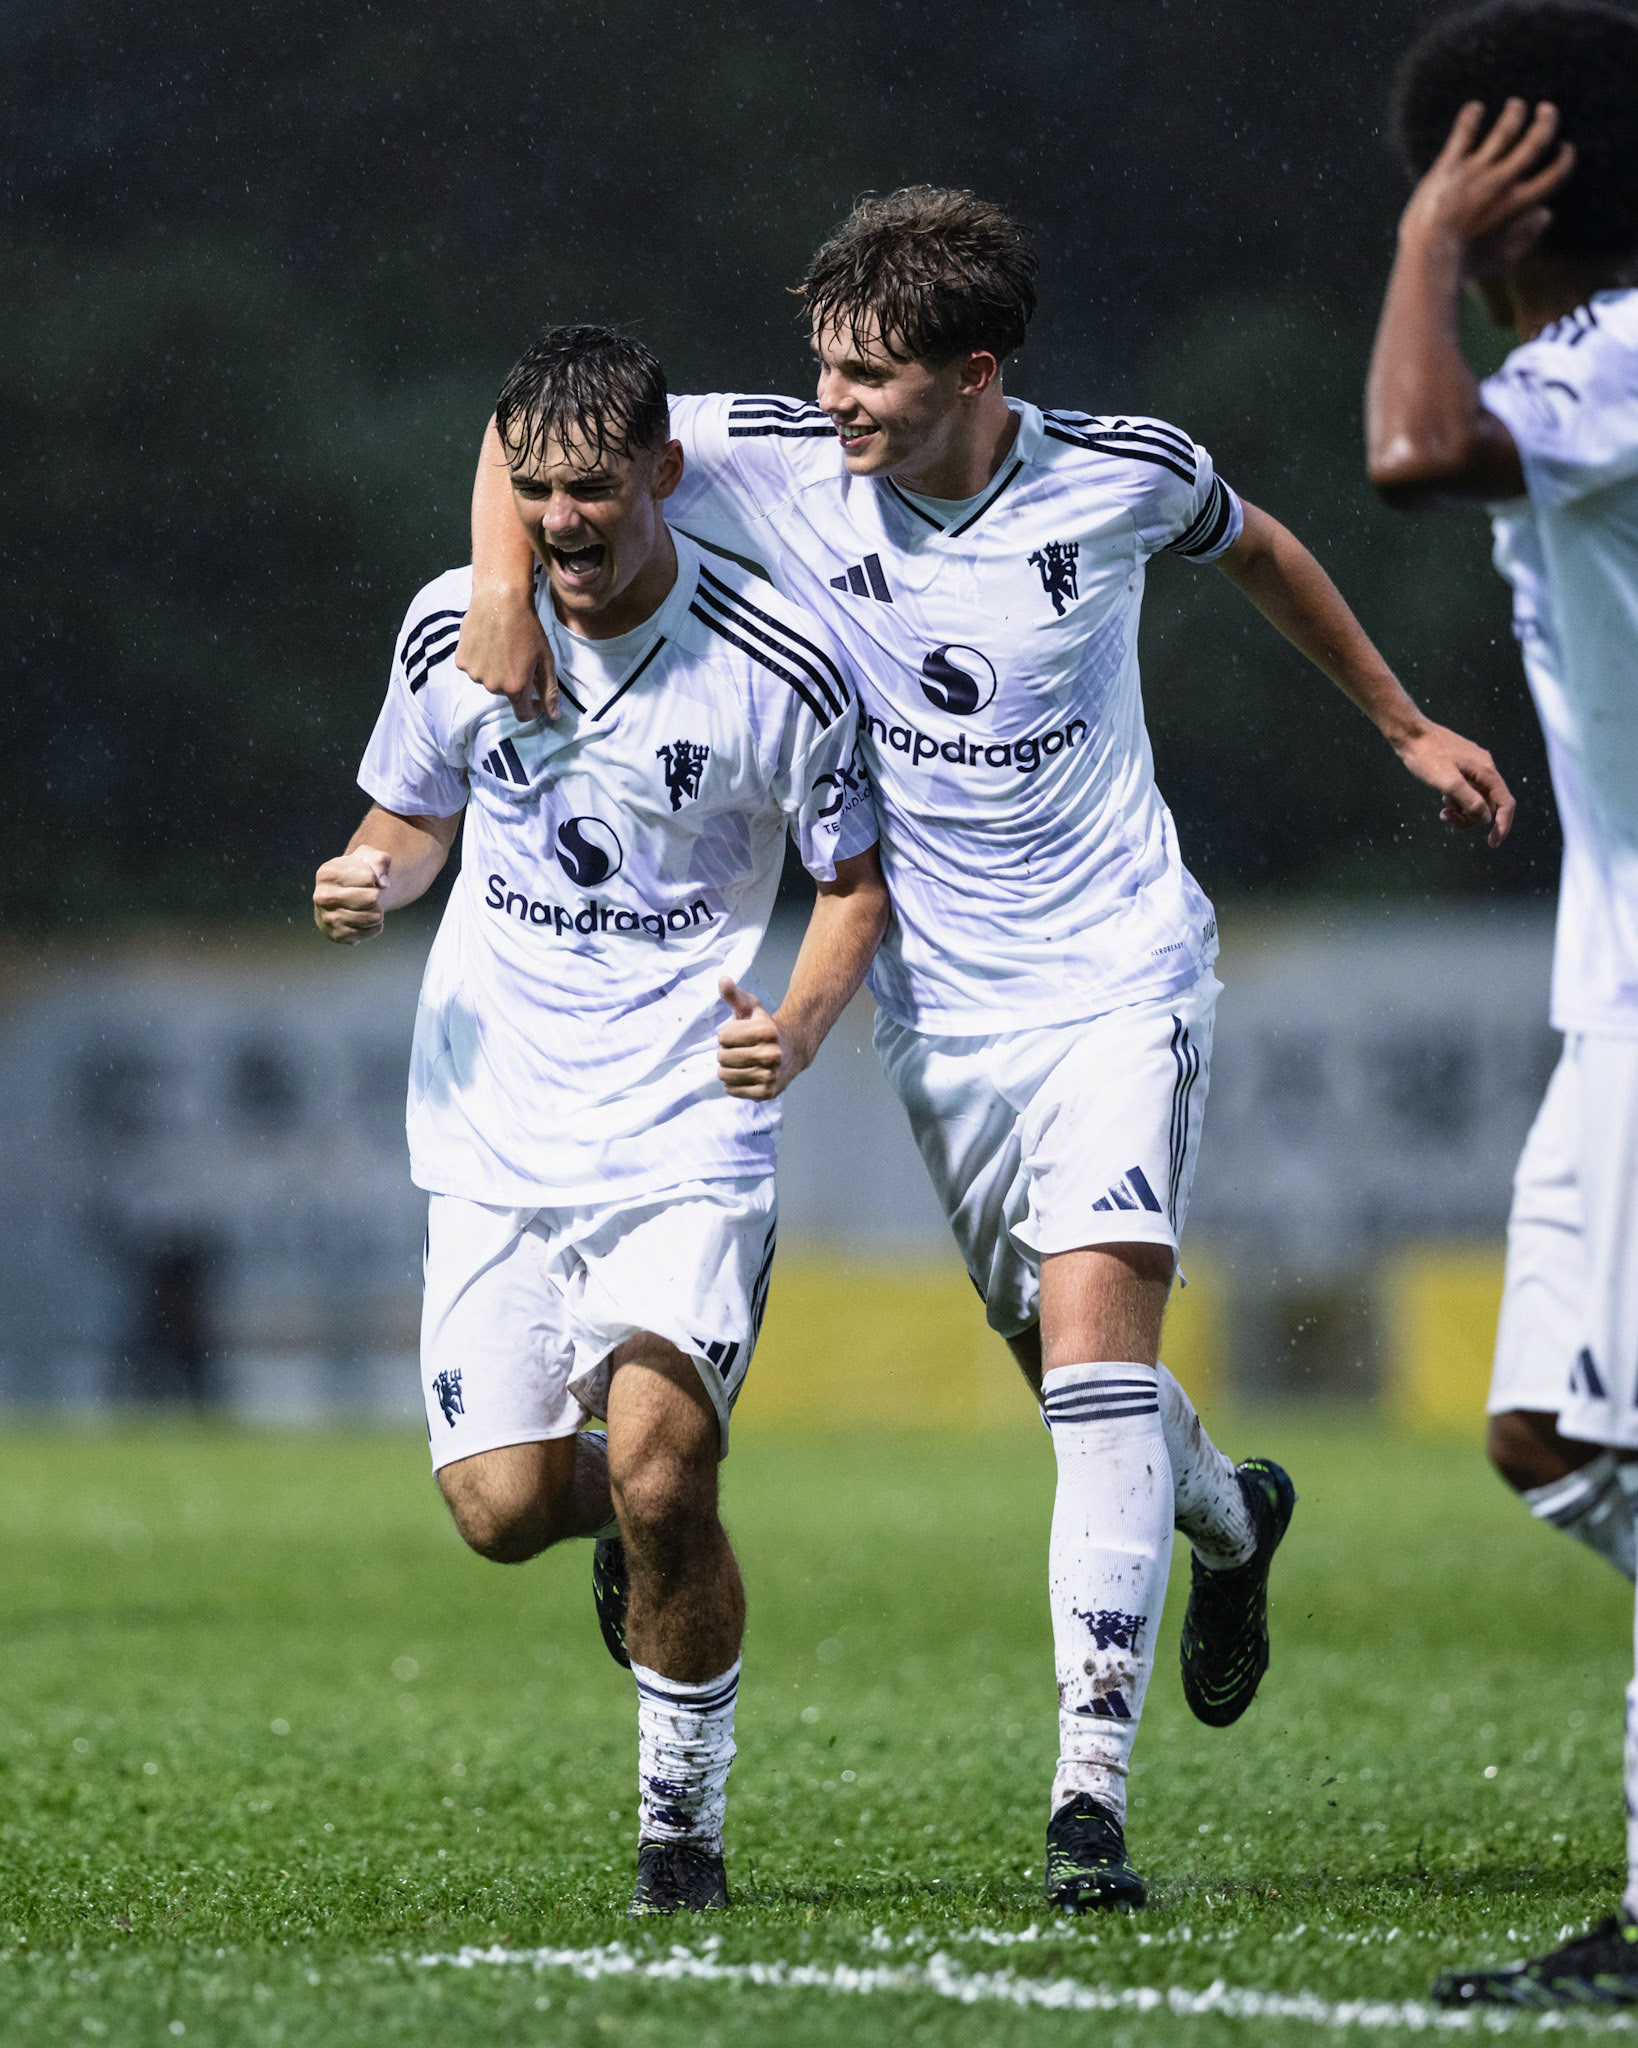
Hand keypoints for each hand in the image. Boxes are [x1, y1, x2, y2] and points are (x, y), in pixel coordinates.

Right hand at [313, 844, 390, 942]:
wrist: (341, 895)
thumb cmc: (357, 873)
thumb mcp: (368, 857)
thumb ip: (380, 861)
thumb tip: (383, 884)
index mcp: (327, 873)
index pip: (369, 877)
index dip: (374, 878)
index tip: (365, 878)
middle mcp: (323, 896)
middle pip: (372, 898)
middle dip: (377, 895)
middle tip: (369, 894)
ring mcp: (329, 918)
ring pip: (375, 916)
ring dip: (377, 910)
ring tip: (366, 906)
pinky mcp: (338, 935)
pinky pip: (373, 930)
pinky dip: (375, 924)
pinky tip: (364, 917)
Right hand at [456, 583, 558, 720]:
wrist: (500, 599)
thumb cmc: (527, 627)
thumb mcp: (546, 660)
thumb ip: (549, 691)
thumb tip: (554, 716)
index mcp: (516, 687)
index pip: (523, 713)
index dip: (532, 708)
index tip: (536, 699)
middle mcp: (493, 686)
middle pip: (505, 693)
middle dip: (514, 680)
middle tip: (518, 655)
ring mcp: (475, 674)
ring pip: (488, 680)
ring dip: (495, 670)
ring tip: (501, 646)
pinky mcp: (461, 661)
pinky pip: (473, 667)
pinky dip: (480, 659)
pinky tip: (487, 642)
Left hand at [716, 978, 808, 1100]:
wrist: (793, 1050)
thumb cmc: (765, 1027)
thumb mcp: (751, 1008)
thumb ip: (735, 995)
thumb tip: (723, 980)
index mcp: (766, 1031)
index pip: (722, 1036)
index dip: (726, 1034)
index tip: (739, 1034)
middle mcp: (771, 1054)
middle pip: (722, 1057)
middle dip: (725, 1052)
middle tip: (740, 1049)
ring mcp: (770, 1075)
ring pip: (724, 1075)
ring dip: (728, 1068)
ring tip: (742, 1062)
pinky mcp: (767, 1092)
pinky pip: (731, 1090)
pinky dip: (733, 1083)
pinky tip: (745, 1074)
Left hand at [1393, 722, 1515, 846]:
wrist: (1410, 733)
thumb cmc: (1426, 756)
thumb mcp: (1448, 782)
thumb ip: (1470, 801)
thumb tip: (1485, 818)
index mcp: (1486, 771)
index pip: (1505, 803)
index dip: (1502, 825)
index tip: (1492, 843)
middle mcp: (1484, 768)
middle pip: (1489, 803)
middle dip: (1472, 817)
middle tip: (1448, 818)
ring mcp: (1473, 766)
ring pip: (1477, 798)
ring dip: (1462, 810)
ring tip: (1443, 810)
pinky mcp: (1461, 766)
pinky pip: (1467, 790)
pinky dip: (1457, 800)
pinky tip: (1442, 799)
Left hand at [1400, 98, 1574, 277]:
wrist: (1428, 258)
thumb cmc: (1464, 265)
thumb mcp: (1502, 258)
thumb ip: (1527, 237)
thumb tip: (1546, 214)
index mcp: (1519, 204)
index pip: (1555, 174)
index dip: (1565, 158)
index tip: (1565, 149)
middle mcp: (1502, 182)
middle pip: (1535, 141)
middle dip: (1546, 121)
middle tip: (1547, 109)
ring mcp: (1476, 171)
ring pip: (1504, 130)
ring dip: (1514, 113)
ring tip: (1515, 105)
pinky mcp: (1450, 166)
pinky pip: (1464, 133)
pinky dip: (1471, 117)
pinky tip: (1475, 108)